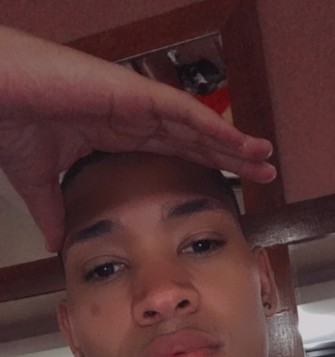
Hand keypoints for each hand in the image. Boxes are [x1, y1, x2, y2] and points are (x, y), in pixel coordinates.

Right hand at [0, 26, 274, 250]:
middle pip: (195, 139)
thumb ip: (54, 209)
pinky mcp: (131, 92)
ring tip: (265, 157)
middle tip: (265, 172)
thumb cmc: (10, 121)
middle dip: (231, 157)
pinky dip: (212, 127)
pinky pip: (181, 111)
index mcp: (118, 134)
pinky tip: (238, 142)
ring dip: (232, 142)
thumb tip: (56, 242)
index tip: (231, 185)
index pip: (174, 152)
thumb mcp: (38, 181)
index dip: (205, 167)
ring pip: (197, 125)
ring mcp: (135, 102)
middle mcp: (134, 117)